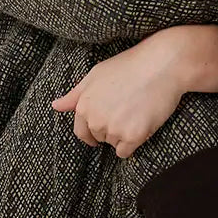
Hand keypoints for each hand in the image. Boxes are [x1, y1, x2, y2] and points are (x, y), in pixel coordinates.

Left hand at [51, 32, 185, 158]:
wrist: (161, 65)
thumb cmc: (129, 66)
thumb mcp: (95, 75)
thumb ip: (75, 95)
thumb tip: (55, 106)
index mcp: (84, 106)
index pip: (82, 132)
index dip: (93, 132)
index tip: (105, 128)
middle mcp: (95, 119)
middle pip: (100, 138)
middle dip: (111, 130)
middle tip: (128, 110)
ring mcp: (114, 129)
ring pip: (114, 145)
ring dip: (124, 136)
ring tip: (136, 113)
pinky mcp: (132, 136)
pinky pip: (126, 152)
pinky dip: (134, 143)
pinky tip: (142, 125)